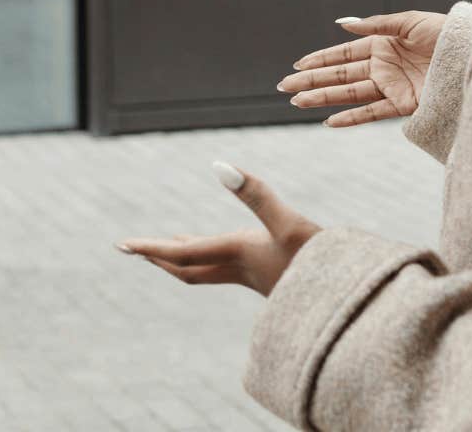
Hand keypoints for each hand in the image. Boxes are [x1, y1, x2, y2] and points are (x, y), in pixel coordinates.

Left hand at [117, 164, 319, 296]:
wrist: (350, 305)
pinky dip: (212, 258)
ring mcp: (256, 277)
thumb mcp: (289, 223)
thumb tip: (219, 165)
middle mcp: (240, 269)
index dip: (150, 248)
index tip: (121, 245)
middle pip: (186, 268)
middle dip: (159, 257)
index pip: (181, 253)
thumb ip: (256, 194)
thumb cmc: (323, 264)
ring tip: (169, 245)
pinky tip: (224, 250)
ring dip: (184, 258)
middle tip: (132, 249)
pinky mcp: (272, 278)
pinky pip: (227, 270)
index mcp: (237, 254)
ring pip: (207, 270)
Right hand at [277, 11, 445, 126]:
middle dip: (312, 80)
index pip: (344, 53)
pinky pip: (372, 113)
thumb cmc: (447, 35)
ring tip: (298, 102)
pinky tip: (330, 120)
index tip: (298, 65)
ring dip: (323, 98)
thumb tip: (342, 24)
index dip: (320, 59)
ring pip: (350, 94)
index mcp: (383, 44)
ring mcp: (391, 86)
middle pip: (340, 74)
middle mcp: (383, 66)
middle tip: (284, 86)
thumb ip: (376, 25)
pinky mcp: (404, 105)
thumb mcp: (411, 22)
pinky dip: (351, 117)